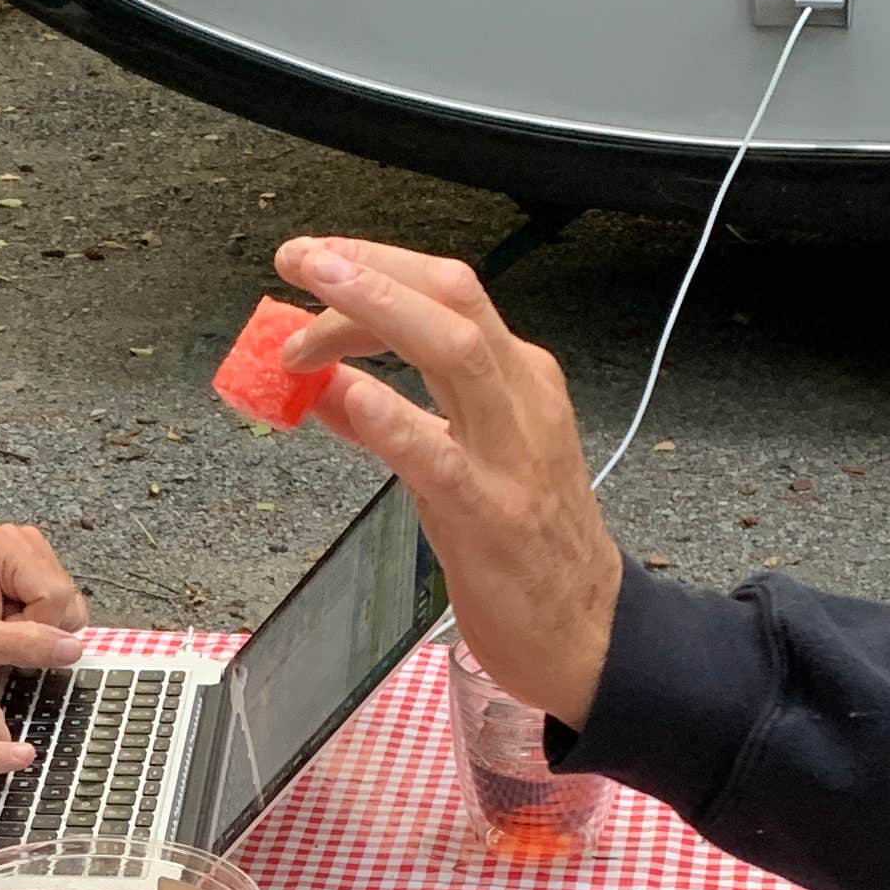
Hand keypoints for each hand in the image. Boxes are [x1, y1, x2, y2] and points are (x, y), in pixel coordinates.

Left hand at [0, 525, 89, 679]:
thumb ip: (24, 645)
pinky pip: (64, 610)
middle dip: (39, 629)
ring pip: (70, 608)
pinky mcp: (42, 574)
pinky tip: (11, 623)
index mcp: (9, 547)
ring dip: (41, 630)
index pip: (55, 597)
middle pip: (66, 601)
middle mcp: (28, 542)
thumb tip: (73, 648)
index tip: (1, 635)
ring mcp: (37, 556)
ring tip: (2, 627)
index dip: (35, 628)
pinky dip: (42, 626)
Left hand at [267, 240, 624, 726]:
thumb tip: (321, 388)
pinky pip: (435, 449)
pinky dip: (384, 413)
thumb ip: (392, 421)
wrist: (589, 631)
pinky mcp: (489, 512)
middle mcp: (522, 399)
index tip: (315, 263)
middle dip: (370, 268)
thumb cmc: (528, 547)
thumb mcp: (459, 466)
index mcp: (519, 379)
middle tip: (300, 259)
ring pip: (453, 350)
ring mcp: (509, 453)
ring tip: (307, 305)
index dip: (376, 266)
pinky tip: (340, 395)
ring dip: (374, 313)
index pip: (447, 294)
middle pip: (451, 298)